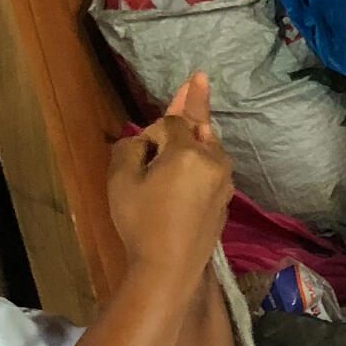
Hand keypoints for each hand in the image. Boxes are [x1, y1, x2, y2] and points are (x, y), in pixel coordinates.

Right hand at [107, 73, 235, 277]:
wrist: (169, 270)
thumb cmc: (141, 222)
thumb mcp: (122, 178)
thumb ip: (131, 147)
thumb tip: (145, 140)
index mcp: (191, 152)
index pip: (172, 123)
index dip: (152, 131)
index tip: (139, 146)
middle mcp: (215, 163)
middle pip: (199, 129)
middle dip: (194, 106)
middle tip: (199, 76)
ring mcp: (224, 185)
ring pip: (209, 150)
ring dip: (198, 137)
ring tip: (198, 117)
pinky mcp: (224, 204)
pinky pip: (211, 173)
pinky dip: (202, 162)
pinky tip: (199, 157)